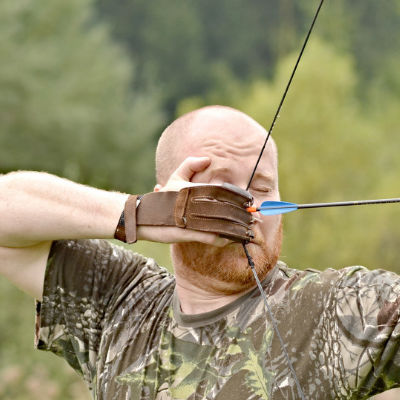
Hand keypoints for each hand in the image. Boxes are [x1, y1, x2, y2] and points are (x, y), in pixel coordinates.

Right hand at [137, 157, 253, 245]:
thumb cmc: (163, 198)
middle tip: (256, 218)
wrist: (143, 216)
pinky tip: (230, 240)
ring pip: (222, 224)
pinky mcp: (188, 234)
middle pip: (227, 209)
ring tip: (248, 231)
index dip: (240, 198)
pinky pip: (211, 237)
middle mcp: (195, 203)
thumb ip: (190, 164)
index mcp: (195, 189)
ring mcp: (193, 219)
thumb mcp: (175, 177)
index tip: (251, 202)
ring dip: (236, 228)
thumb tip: (208, 159)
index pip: (224, 192)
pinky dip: (222, 239)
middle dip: (243, 215)